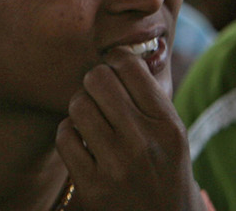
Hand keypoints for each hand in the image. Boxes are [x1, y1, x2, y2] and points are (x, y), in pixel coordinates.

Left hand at [56, 51, 205, 210]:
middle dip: (94, 82)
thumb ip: (148, 96)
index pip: (129, 66)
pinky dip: (69, 136)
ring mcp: (116, 166)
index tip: (113, 69)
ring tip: (91, 121)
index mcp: (168, 126)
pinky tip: (83, 145)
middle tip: (98, 95)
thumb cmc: (164, 171)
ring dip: (80, 109)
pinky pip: (65, 136)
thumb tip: (118, 49)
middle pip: (97, 79)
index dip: (115, 61)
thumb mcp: (171, 134)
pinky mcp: (91, 187)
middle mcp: (144, 143)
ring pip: (77, 105)